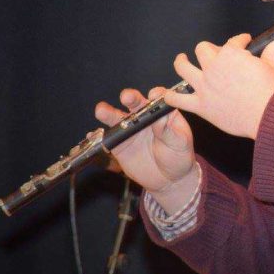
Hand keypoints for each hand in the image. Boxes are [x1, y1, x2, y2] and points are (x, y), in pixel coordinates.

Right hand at [95, 87, 198, 212]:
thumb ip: (169, 131)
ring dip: (109, 112)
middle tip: (127, 97)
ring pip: (118, 117)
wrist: (169, 179)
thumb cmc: (179, 156)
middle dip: (130, 97)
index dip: (155, 94)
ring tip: (101, 110)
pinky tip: (94, 134)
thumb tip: (160, 118)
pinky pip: (108, 138)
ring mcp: (131, 129)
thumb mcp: (180, 143)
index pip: (159, 97)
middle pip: (136, 102)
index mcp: (163, 112)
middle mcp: (145, 116)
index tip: (153, 96)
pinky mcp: (120, 144)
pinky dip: (100, 135)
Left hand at [164, 34, 273, 139]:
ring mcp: (204, 85)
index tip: (243, 42)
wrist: (267, 115)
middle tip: (214, 54)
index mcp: (231, 54)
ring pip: (183, 67)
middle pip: (203, 49)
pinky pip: (178, 98)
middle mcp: (213, 67)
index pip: (232, 41)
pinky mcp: (201, 105)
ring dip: (181, 62)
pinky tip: (167, 93)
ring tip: (181, 60)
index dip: (239, 40)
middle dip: (209, 49)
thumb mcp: (271, 67)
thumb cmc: (269, 91)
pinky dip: (171, 96)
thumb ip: (273, 51)